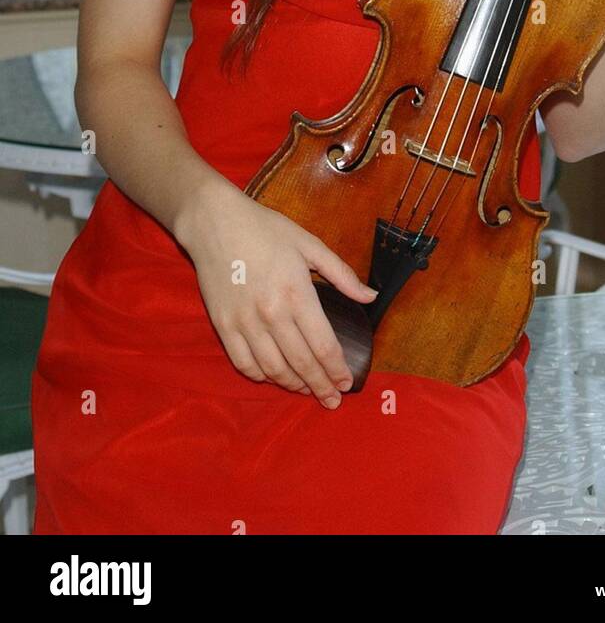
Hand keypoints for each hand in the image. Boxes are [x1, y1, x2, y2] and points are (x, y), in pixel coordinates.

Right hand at [179, 180, 377, 407]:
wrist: (214, 222)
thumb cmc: (265, 229)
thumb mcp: (309, 244)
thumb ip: (342, 274)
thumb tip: (371, 297)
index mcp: (297, 293)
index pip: (324, 345)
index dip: (337, 370)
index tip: (347, 383)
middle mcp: (272, 313)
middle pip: (302, 363)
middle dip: (321, 386)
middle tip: (332, 400)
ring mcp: (245, 322)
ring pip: (274, 369)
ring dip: (293, 385)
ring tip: (307, 390)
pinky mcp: (223, 326)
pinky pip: (244, 364)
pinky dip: (262, 376)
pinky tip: (275, 377)